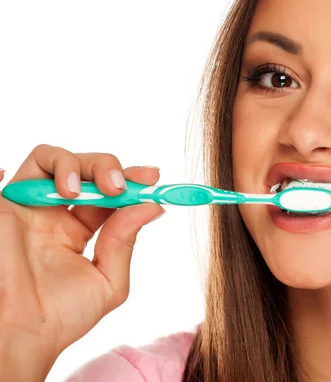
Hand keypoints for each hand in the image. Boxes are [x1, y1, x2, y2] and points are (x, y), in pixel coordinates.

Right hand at [0, 144, 164, 379]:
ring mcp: (32, 206)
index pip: (110, 194)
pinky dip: (54, 164)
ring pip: (58, 159)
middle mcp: (56, 213)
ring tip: (83, 192)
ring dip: (80, 165)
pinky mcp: (9, 203)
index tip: (153, 178)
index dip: (132, 181)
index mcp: (79, 230)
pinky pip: (28, 167)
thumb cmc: (61, 316)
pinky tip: (65, 189)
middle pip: (88, 170)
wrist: (21, 333)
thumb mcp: (108, 279)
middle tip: (121, 186)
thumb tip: (153, 206)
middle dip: (110, 169)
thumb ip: (126, 241)